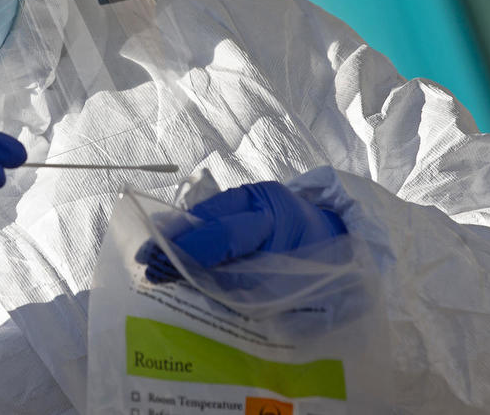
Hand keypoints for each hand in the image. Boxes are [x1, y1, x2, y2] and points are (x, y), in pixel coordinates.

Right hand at [139, 181, 345, 283]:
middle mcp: (261, 200)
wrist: (343, 243)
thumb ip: (245, 289)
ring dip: (180, 236)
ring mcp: (251, 196)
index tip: (161, 266)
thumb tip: (199, 293)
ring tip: (153, 257)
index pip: (226, 234)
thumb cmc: (319, 274)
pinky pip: (212, 215)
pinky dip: (193, 233)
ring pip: (206, 213)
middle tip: (146, 261)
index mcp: (278, 220)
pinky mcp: (244, 200)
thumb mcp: (287, 288)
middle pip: (208, 216)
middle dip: (176, 240)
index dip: (191, 251)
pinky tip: (173, 250)